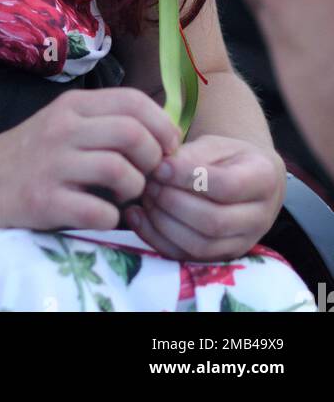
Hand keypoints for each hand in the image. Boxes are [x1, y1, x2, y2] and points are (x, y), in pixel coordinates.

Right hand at [0, 87, 180, 233]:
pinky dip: (112, 217)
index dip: (162, 125)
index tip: (168, 146)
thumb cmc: (28, 153)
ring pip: (120, 170)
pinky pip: (99, 210)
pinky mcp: (44, 201)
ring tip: (125, 194)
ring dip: (135, 188)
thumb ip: (102, 120)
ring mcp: (52, 164)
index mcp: (72, 105)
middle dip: (154, 158)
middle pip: (133, 133)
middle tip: (149, 174)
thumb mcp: (62, 122)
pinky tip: (103, 214)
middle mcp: (63, 129)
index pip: (133, 101)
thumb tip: (158, 132)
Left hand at [124, 134, 286, 261]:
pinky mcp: (221, 257)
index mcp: (264, 179)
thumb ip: (191, 155)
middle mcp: (260, 217)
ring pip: (200, 245)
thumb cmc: (227, 157)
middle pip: (214, 221)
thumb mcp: (215, 144)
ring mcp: (242, 242)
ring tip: (145, 197)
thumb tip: (161, 167)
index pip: (227, 186)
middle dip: (173, 203)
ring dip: (163, 222)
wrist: (246, 180)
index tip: (160, 166)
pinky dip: (156, 239)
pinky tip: (137, 216)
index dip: (188, 178)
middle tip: (148, 183)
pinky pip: (186, 257)